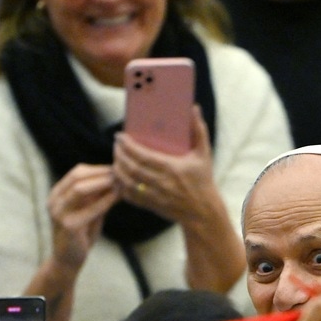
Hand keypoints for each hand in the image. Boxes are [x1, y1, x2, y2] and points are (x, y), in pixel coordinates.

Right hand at [48, 163, 120, 270]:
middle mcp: (54, 200)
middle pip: (77, 176)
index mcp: (57, 194)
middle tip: (121, 174)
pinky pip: (89, 208)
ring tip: (119, 182)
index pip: (77, 172)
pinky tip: (117, 196)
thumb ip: (98, 196)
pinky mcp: (68, 225)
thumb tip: (118, 178)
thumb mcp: (89, 210)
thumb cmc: (81, 234)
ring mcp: (58, 212)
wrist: (68, 261)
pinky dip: (104, 200)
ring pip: (80, 188)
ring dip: (102, 183)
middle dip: (101, 173)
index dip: (98, 169)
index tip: (117, 169)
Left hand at [113, 107, 223, 228]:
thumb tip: (194, 108)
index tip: (120, 136)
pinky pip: (130, 196)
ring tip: (116, 158)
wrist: (203, 212)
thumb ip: (199, 131)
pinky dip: (120, 186)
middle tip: (116, 145)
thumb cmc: (203, 180)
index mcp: (172, 168)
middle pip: (131, 168)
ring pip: (127, 183)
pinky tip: (118, 177)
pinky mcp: (151, 205)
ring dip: (117, 170)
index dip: (128, 145)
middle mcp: (161, 183)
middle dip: (119, 155)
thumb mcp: (204, 155)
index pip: (143, 156)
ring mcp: (154, 196)